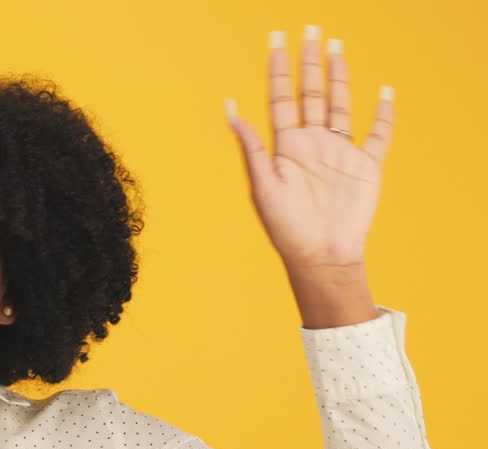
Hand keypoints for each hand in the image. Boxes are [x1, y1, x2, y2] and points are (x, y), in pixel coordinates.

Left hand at [224, 28, 393, 272]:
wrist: (320, 256)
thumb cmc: (285, 228)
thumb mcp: (262, 185)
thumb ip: (250, 146)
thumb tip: (229, 108)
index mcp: (284, 146)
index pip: (280, 97)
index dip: (278, 68)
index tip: (277, 40)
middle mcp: (311, 143)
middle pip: (311, 93)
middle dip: (310, 62)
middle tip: (311, 28)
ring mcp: (339, 152)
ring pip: (340, 105)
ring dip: (340, 76)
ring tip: (336, 46)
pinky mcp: (365, 166)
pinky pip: (378, 134)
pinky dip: (383, 113)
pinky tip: (383, 90)